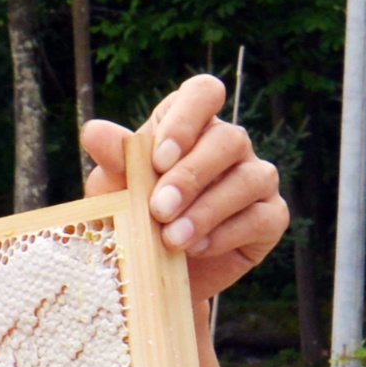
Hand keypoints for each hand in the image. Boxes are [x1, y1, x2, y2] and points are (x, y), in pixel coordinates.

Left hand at [80, 73, 286, 311]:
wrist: (152, 273)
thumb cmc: (134, 217)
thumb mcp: (116, 189)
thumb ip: (113, 159)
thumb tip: (94, 131)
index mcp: (192, 123)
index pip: (204, 93)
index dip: (186, 120)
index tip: (159, 159)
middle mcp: (230, 144)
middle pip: (228, 139)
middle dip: (191, 177)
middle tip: (158, 210)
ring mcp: (256, 179)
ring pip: (249, 179)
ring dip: (207, 210)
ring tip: (173, 239)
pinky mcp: (271, 217)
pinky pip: (262, 217)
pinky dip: (228, 234)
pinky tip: (197, 248)